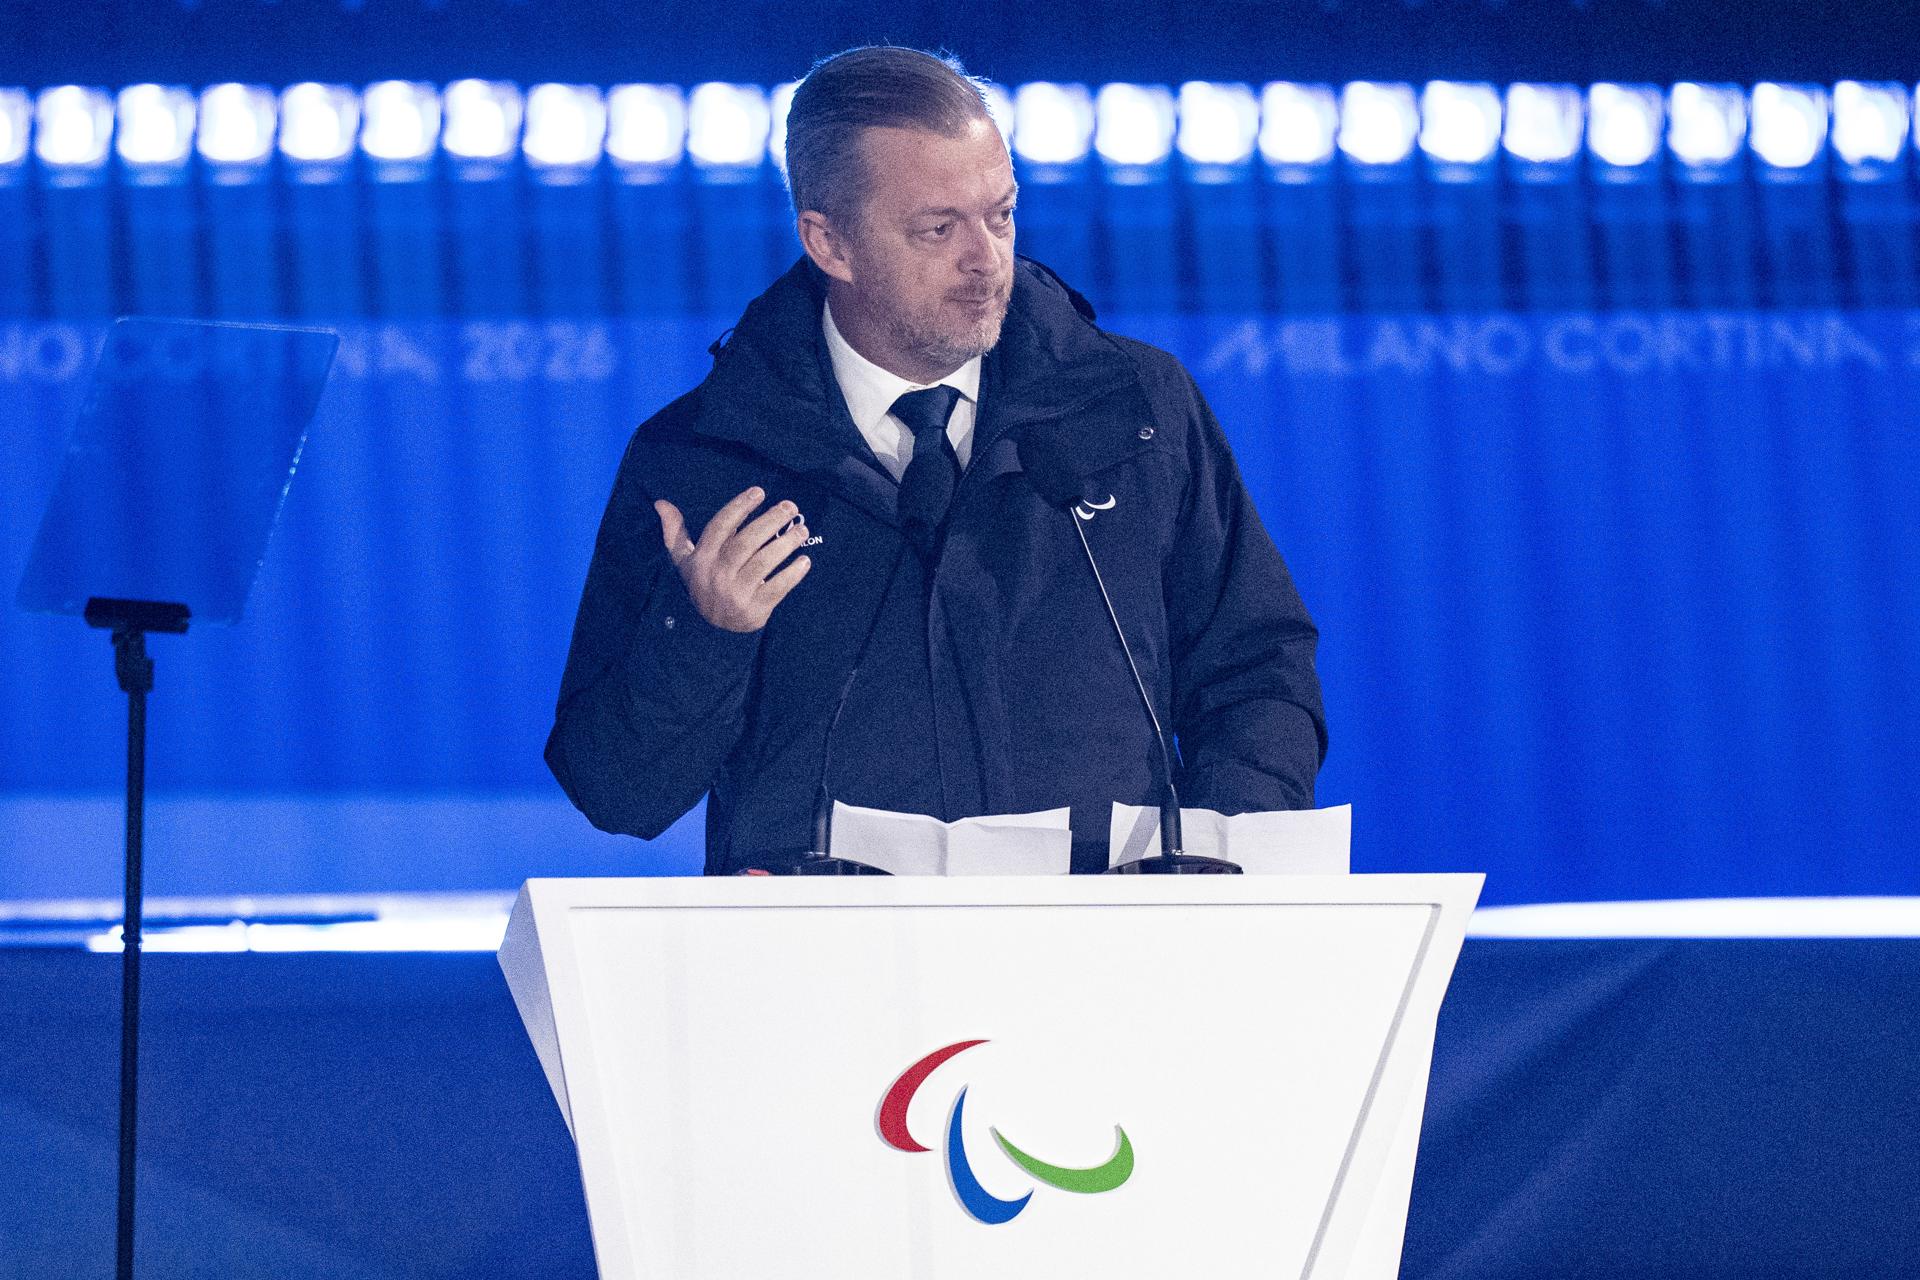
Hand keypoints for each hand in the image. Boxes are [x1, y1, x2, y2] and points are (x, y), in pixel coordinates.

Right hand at [656, 487, 812, 632]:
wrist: (711, 630)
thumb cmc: (701, 583)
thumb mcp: (683, 560)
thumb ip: (674, 531)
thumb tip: (660, 503)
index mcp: (701, 559)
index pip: (721, 526)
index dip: (740, 507)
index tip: (759, 491)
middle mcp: (717, 575)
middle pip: (746, 542)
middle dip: (770, 521)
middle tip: (791, 507)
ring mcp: (736, 593)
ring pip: (764, 563)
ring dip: (786, 544)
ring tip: (803, 529)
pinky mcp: (754, 610)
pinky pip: (777, 588)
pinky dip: (793, 574)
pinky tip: (805, 560)